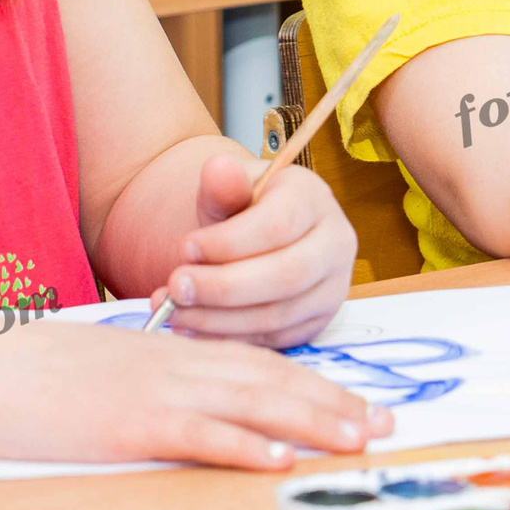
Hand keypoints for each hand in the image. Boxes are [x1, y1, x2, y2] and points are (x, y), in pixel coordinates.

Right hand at [0, 317, 390, 469]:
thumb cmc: (27, 373)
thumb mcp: (101, 367)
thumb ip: (147, 380)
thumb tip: (182, 403)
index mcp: (169, 350)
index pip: (258, 362)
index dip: (314, 380)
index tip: (357, 400)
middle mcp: (174, 363)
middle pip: (272, 378)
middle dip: (335, 401)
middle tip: (387, 422)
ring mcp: (155, 391)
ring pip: (252, 402)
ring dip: (312, 421)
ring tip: (359, 439)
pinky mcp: (130, 424)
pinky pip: (200, 434)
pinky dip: (245, 445)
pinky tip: (279, 458)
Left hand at [153, 151, 356, 348]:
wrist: (256, 238)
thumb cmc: (241, 209)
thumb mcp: (227, 190)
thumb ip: (222, 183)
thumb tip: (218, 169)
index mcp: (314, 199)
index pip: (279, 225)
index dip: (229, 242)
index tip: (185, 247)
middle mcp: (335, 243)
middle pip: (285, 276)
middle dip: (223, 287)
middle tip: (176, 288)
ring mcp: (332, 288)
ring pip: (278, 315)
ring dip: (219, 319)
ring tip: (174, 311)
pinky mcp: (316, 322)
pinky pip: (273, 340)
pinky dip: (228, 338)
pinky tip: (192, 328)